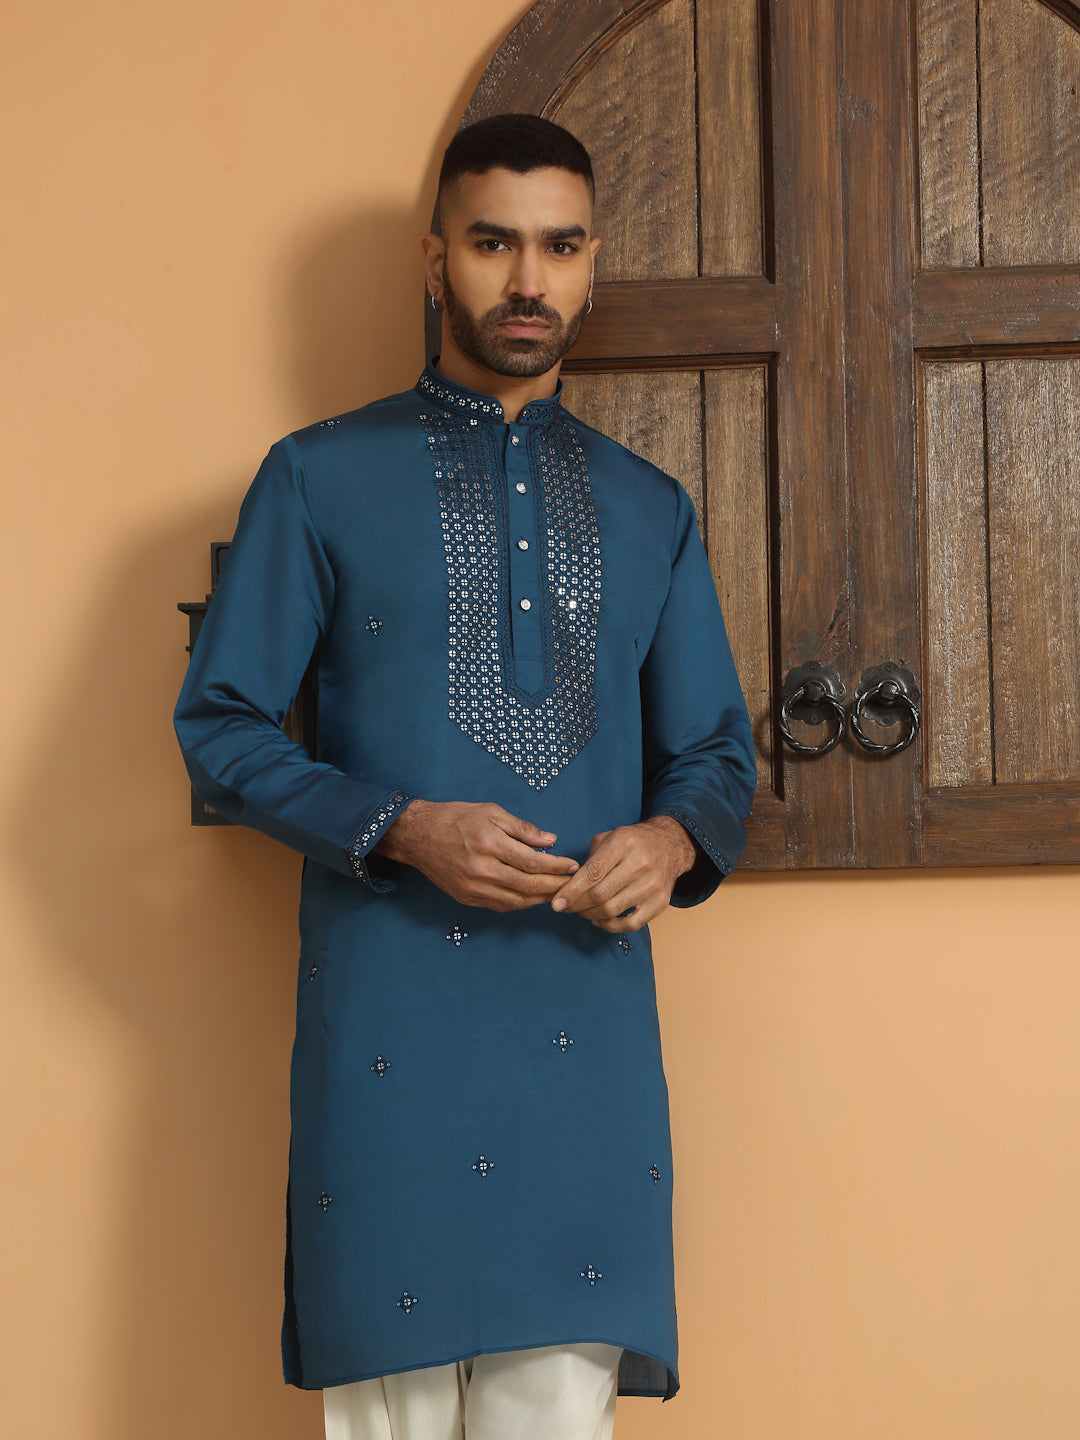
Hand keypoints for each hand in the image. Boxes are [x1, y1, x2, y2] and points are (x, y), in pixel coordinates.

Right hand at [371, 799, 578, 911]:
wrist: (418, 835)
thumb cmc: (455, 818)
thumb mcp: (490, 812)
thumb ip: (522, 829)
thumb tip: (550, 841)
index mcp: (489, 844)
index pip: (533, 862)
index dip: (557, 866)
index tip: (572, 866)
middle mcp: (481, 869)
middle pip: (528, 886)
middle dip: (554, 886)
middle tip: (572, 884)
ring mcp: (473, 887)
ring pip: (516, 901)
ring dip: (539, 899)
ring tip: (557, 893)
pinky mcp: (466, 898)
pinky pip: (500, 906)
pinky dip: (519, 903)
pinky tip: (531, 897)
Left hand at [547, 816, 697, 931]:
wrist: (670, 845)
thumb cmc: (633, 842)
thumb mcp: (610, 837)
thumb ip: (590, 859)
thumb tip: (569, 885)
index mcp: (623, 843)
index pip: (592, 872)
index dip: (571, 890)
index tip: (556, 903)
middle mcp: (640, 863)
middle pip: (600, 894)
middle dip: (577, 905)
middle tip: (566, 907)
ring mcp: (652, 885)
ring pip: (612, 910)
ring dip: (590, 915)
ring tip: (582, 911)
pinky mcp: (661, 902)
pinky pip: (630, 924)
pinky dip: (610, 926)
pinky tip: (600, 920)